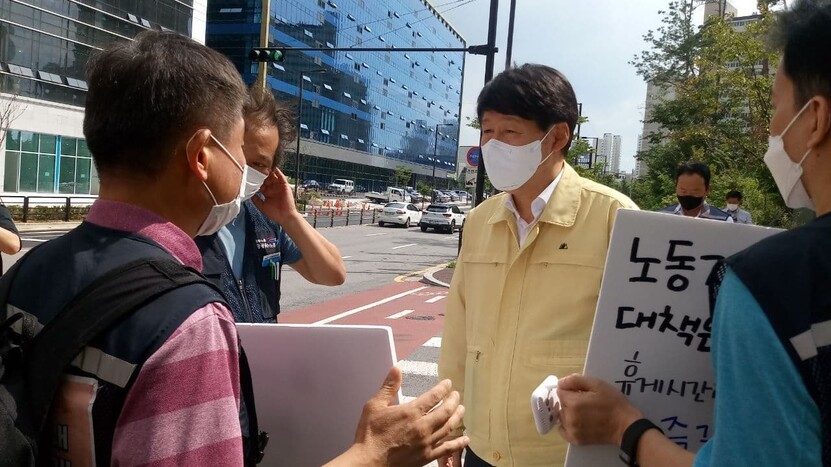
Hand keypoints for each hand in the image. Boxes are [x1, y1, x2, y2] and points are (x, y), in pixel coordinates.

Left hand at [251, 168, 297, 223]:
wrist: (285, 217)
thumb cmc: (275, 213)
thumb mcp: (262, 206)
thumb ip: (256, 200)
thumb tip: (250, 194)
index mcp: (268, 193)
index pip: (262, 185)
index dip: (257, 181)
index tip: (251, 176)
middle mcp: (273, 189)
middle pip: (267, 179)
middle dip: (262, 175)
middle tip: (257, 169)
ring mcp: (279, 187)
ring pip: (274, 177)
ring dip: (269, 173)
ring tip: (264, 167)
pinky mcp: (285, 186)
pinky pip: (282, 178)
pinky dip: (278, 173)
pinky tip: (274, 169)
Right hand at [349, 366, 468, 465]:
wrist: (369, 462)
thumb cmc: (370, 434)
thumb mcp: (374, 405)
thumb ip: (388, 387)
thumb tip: (396, 369)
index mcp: (411, 412)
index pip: (434, 396)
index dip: (443, 388)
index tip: (448, 383)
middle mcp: (422, 427)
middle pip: (446, 411)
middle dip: (453, 400)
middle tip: (456, 395)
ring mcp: (426, 443)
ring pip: (449, 427)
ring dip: (458, 417)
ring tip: (462, 410)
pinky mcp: (426, 456)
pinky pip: (447, 449)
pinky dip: (458, 443)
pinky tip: (465, 439)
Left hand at [556, 374, 642, 446]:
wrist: (625, 426)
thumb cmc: (613, 403)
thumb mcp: (597, 384)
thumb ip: (575, 380)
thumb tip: (560, 383)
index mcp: (573, 403)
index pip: (560, 391)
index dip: (571, 389)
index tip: (581, 392)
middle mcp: (569, 417)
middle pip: (561, 403)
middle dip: (570, 400)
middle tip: (586, 402)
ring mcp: (571, 430)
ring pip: (562, 416)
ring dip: (569, 412)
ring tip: (585, 412)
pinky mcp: (575, 440)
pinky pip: (563, 430)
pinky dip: (567, 425)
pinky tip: (578, 421)